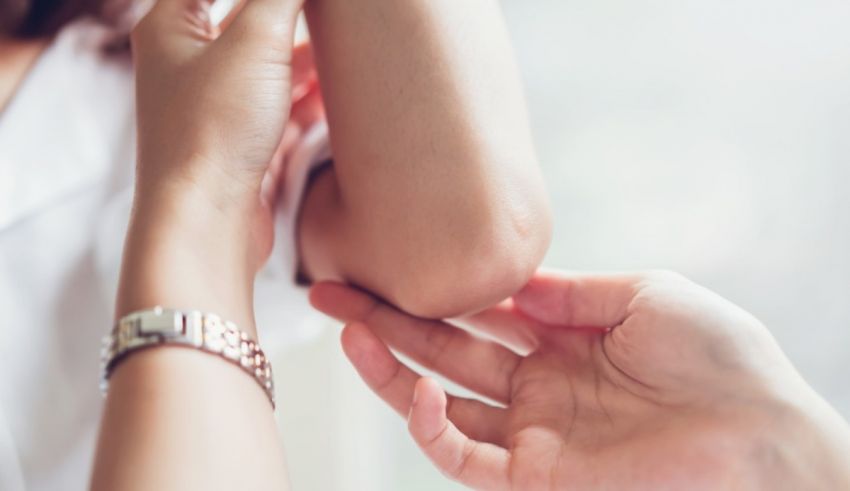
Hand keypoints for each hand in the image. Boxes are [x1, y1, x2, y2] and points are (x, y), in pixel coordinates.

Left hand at [131, 0, 315, 270]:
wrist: (204, 225)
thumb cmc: (213, 132)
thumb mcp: (256, 42)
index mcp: (170, 26)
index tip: (307, 1)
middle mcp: (186, 64)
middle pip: (245, 18)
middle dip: (292, 14)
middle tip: (334, 15)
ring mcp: (212, 106)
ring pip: (265, 63)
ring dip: (303, 56)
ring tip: (345, 50)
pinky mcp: (237, 143)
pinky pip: (275, 105)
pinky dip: (303, 96)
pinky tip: (330, 95)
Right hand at [310, 271, 849, 489]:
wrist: (765, 433)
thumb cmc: (721, 358)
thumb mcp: (644, 294)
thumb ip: (569, 290)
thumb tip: (510, 278)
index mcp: (562, 340)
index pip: (477, 311)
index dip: (431, 289)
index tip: (387, 258)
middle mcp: (537, 386)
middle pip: (444, 351)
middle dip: (385, 322)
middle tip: (330, 291)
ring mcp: (532, 433)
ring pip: (439, 403)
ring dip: (390, 370)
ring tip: (348, 329)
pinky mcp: (534, 478)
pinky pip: (463, 457)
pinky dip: (433, 426)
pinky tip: (422, 391)